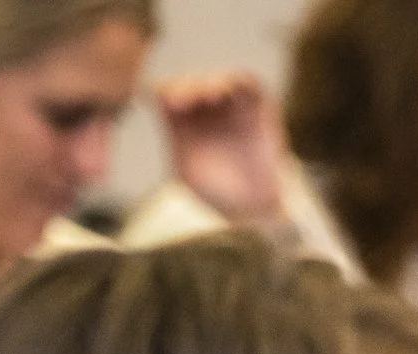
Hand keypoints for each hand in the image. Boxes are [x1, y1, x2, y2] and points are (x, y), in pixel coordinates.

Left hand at [156, 71, 286, 225]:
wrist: (252, 209)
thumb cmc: (215, 193)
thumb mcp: (185, 169)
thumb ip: (174, 136)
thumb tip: (159, 100)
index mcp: (184, 121)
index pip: (169, 91)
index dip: (167, 90)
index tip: (168, 104)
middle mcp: (207, 111)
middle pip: (193, 81)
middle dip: (187, 87)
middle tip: (184, 101)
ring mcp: (233, 108)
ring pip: (220, 79)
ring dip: (212, 82)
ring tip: (209, 97)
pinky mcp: (258, 109)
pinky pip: (250, 83)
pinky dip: (239, 82)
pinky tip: (228, 94)